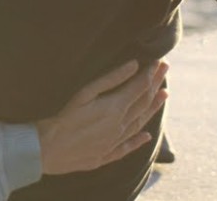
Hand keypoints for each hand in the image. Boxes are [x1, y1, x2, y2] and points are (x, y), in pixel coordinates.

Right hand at [36, 59, 168, 174]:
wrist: (50, 149)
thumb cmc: (64, 116)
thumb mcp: (86, 92)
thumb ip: (111, 79)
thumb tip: (134, 65)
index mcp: (116, 108)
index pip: (140, 88)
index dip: (150, 74)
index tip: (159, 61)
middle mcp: (121, 125)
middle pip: (143, 102)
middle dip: (155, 84)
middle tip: (165, 69)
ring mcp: (115, 141)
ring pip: (140, 123)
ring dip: (153, 107)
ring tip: (164, 95)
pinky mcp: (106, 154)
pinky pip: (129, 146)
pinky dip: (139, 140)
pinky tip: (146, 136)